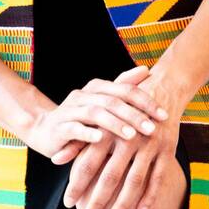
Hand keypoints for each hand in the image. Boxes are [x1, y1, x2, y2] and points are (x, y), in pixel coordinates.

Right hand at [23, 64, 168, 160]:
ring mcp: (70, 110)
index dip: (145, 101)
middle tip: (152, 128)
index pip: (125, 89)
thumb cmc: (80, 118)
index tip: (164, 115)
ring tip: (131, 136)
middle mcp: (83, 95)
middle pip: (112, 101)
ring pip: (95, 113)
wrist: (44, 130)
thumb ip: (123, 87)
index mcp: (96, 88)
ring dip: (115, 124)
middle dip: (134, 115)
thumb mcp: (103, 103)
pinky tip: (100, 139)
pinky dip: (87, 133)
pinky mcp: (59, 127)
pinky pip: (74, 128)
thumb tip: (146, 69)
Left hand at [62, 67, 189, 208]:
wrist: (163, 87)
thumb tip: (55, 160)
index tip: (68, 203)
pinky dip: (150, 195)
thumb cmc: (124, 108)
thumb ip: (78, 141)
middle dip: (98, 199)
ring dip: (123, 203)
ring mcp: (149, 145)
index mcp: (108, 131)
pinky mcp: (167, 149)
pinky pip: (158, 177)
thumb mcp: (101, 120)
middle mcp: (128, 139)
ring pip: (134, 179)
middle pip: (110, 175)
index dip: (78, 184)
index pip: (88, 163)